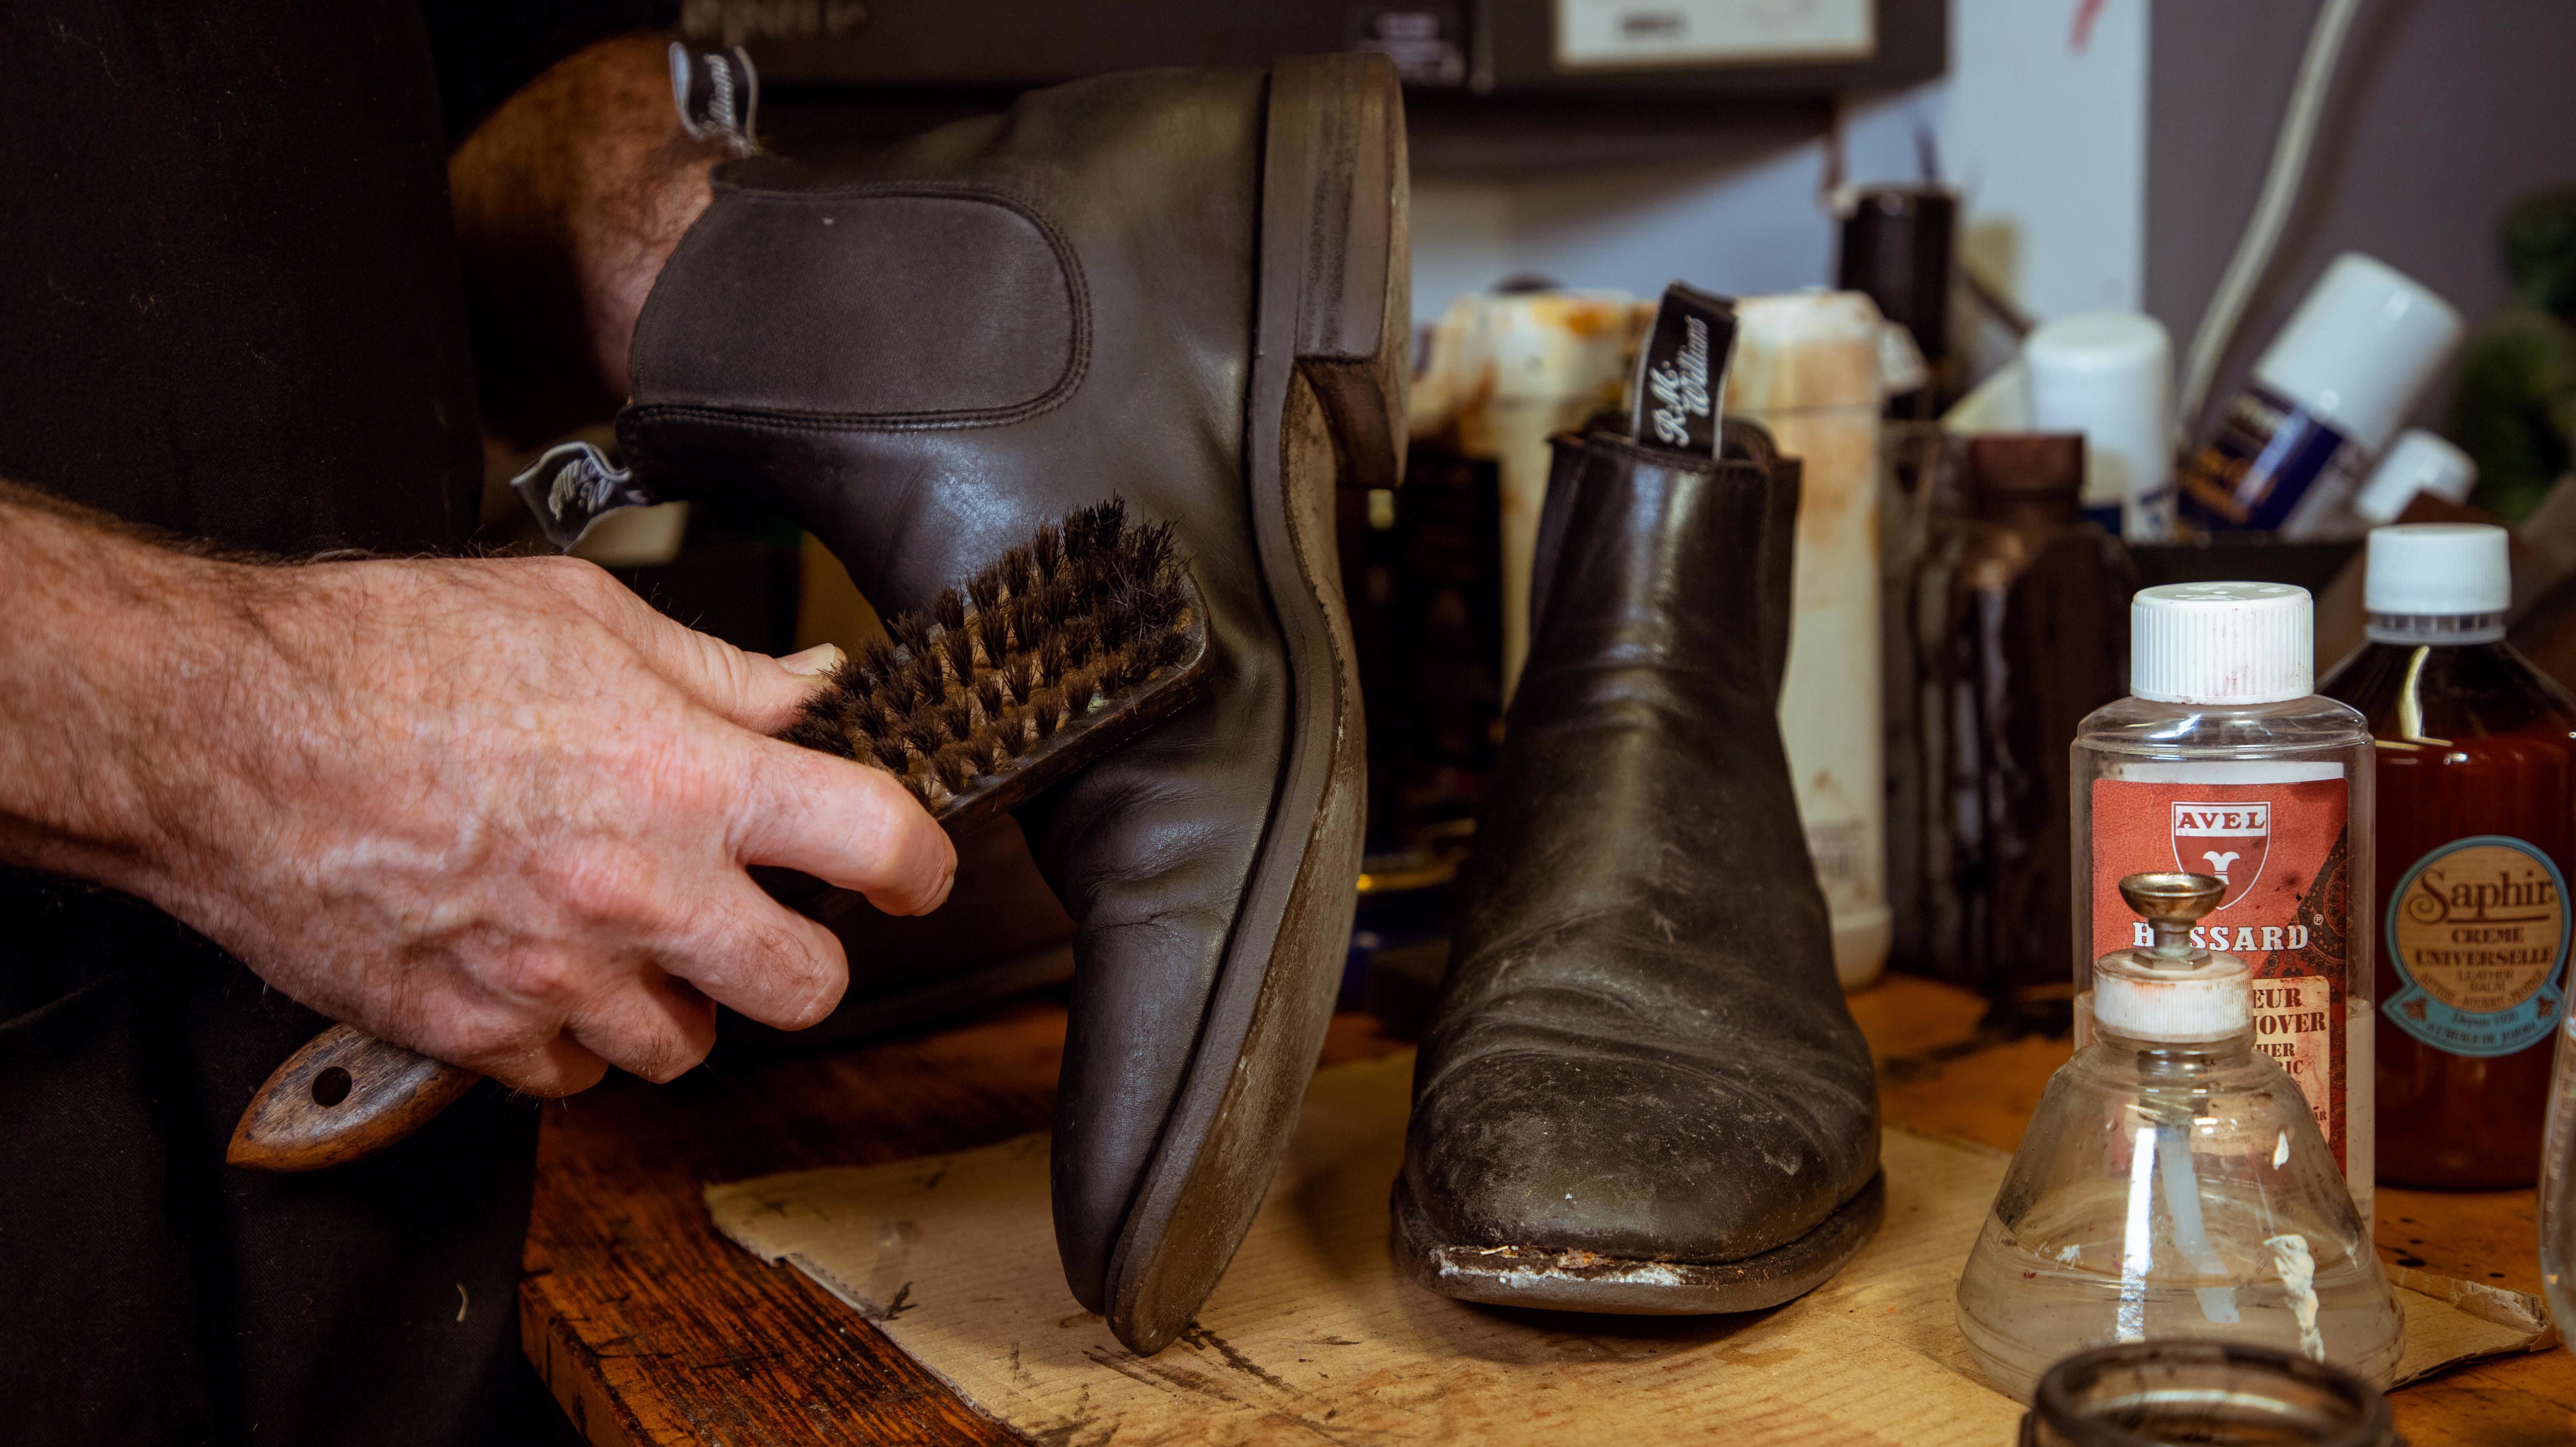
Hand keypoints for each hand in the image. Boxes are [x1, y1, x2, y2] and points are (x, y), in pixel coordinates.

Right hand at [0, 498, 954, 1094]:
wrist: (215, 731)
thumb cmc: (379, 655)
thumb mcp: (577, 615)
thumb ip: (715, 670)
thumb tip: (807, 686)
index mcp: (681, 779)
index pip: (876, 843)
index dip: (921, 863)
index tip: (913, 869)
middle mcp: (634, 893)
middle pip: (804, 989)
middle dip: (807, 957)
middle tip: (773, 914)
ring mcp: (553, 977)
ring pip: (689, 1048)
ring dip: (687, 1000)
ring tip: (642, 935)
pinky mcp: (472, 1031)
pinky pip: (574, 1076)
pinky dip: (578, 1038)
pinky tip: (550, 968)